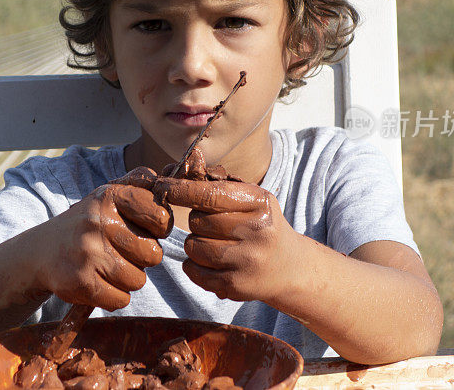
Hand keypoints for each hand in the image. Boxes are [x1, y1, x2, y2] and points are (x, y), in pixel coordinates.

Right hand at [35, 167, 170, 310]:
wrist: (42, 251)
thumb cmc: (88, 222)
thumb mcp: (109, 195)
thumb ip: (141, 183)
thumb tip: (170, 176)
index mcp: (108, 197)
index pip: (161, 217)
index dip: (159, 228)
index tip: (146, 228)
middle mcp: (97, 222)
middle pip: (153, 255)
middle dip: (142, 257)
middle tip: (122, 250)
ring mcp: (87, 254)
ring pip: (138, 280)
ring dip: (128, 278)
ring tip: (108, 265)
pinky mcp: (80, 283)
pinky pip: (122, 300)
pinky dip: (114, 296)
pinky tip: (99, 280)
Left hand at [153, 177, 295, 302]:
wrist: (290, 266)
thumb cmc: (260, 223)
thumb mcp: (251, 198)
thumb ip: (218, 183)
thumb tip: (177, 168)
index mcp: (260, 203)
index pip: (210, 194)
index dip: (180, 190)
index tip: (162, 186)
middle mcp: (257, 232)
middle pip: (198, 221)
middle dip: (197, 221)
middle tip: (214, 225)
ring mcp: (247, 261)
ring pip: (192, 246)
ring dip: (195, 243)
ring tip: (215, 243)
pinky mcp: (236, 285)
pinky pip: (193, 270)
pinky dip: (194, 265)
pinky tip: (211, 261)